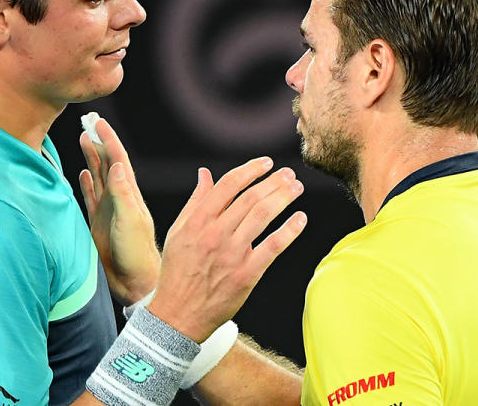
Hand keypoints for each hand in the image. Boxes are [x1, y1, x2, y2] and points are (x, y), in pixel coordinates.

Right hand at [78, 117, 159, 305]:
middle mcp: (118, 198)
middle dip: (99, 142)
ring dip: (91, 158)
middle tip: (89, 122)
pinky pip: (90, 198)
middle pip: (107, 163)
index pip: (118, 159)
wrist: (134, 281)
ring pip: (98, 177)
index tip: (99, 121)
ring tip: (84, 139)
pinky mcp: (98, 224)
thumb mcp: (130, 220)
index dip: (109, 139)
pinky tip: (83, 174)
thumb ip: (122, 194)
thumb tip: (117, 164)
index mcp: (128, 193)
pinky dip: (86, 184)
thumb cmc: (137, 253)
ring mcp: (108, 210)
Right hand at [146, 157, 306, 342]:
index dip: (250, 170)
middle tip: (289, 174)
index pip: (228, 185)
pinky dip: (289, 230)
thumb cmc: (177, 271)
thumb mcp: (178, 232)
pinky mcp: (247, 274)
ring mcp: (232, 254)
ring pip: (263, 216)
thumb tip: (205, 174)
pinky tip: (300, 219)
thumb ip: (195, 202)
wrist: (178, 315)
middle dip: (273, 182)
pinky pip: (273, 246)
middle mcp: (216, 234)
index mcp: (198, 221)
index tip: (267, 163)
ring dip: (283, 198)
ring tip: (296, 188)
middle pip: (250, 198)